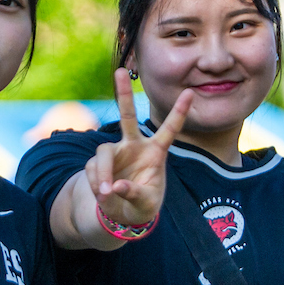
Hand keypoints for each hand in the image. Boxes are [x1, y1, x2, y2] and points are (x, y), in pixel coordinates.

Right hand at [83, 69, 192, 225]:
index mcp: (155, 152)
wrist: (122, 212)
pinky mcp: (98, 162)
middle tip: (119, 72)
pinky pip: (92, 170)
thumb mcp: (145, 204)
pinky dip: (96, 184)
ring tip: (106, 193)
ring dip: (102, 173)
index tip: (191, 92)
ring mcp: (115, 152)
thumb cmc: (142, 204)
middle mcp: (134, 146)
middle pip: (127, 117)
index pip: (169, 130)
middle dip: (123, 95)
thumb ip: (133, 193)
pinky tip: (103, 194)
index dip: (179, 112)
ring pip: (103, 153)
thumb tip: (114, 186)